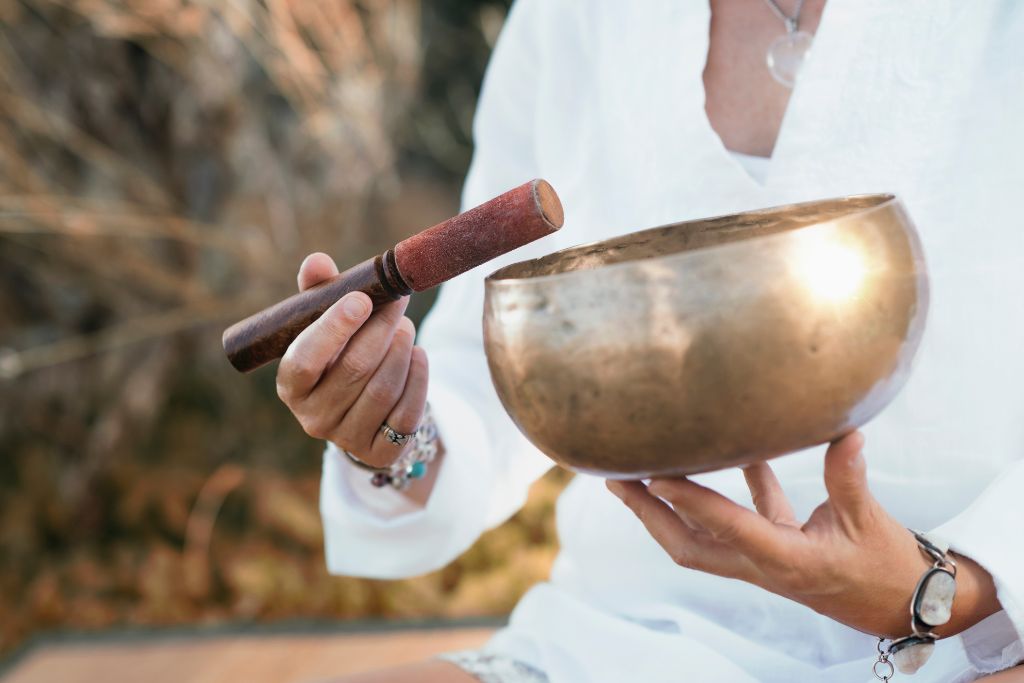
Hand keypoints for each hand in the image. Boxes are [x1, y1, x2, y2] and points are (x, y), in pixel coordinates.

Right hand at [276, 253, 428, 467]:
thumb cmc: (338, 356)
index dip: (333, 329)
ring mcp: (347, 438)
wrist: (361, 412)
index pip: (305, 359)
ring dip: (400, 350)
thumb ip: (319, 293)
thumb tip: (316, 262)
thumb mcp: (324, 326)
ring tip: (405, 327)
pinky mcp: (381, 453)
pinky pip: (406, 413)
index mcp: (291, 385)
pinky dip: (418, 379)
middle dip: (380, 329)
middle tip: (398, 302)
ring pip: (383, 389)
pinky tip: (418, 355)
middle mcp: (313, 417)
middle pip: (354, 369)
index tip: (360, 299)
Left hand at [607, 432, 999, 638]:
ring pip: (701, 536)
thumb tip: (844, 431)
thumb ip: (848, 477)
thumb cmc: (886, 567)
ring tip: (636, 472)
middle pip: (687, 545)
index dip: (690, 502)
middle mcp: (761, 564)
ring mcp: (760, 560)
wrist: (901, 607)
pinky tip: (732, 449)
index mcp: (785, 560)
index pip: (728, 528)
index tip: (654, 475)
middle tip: (614, 478)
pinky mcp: (772, 550)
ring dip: (668, 507)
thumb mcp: (868, 522)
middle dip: (647, 515)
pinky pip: (738, 519)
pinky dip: (726, 491)